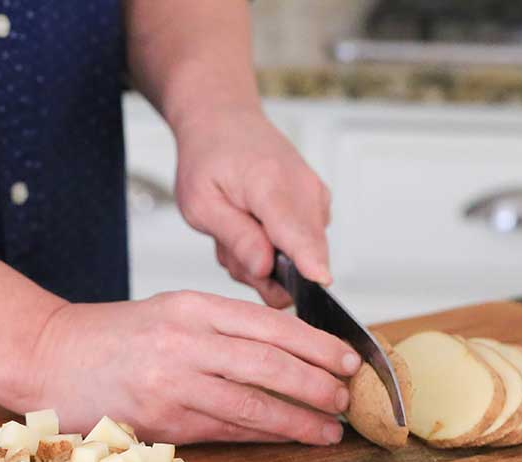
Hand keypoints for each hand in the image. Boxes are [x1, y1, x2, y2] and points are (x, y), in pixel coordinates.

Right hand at [28, 291, 360, 443]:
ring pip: (253, 403)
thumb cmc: (113, 337)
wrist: (48, 355)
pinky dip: (263, 436)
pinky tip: (288, 438)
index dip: (318, 345)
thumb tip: (286, 356)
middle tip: (348, 397)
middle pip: (271, 363)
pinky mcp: (161, 420)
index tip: (348, 359)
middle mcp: (186, 340)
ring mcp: (173, 382)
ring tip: (330, 428)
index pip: (271, 324)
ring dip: (299, 419)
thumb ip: (223, 330)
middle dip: (319, 383)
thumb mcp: (171, 313)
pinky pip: (225, 430)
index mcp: (193, 306)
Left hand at [173, 107, 331, 307]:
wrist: (224, 121)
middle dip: (264, 270)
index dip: (308, 262)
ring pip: (299, 257)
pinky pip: (301, 247)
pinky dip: (275, 247)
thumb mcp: (201, 204)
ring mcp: (316, 197)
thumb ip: (235, 238)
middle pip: (301, 256)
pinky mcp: (319, 206)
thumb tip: (265, 268)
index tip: (321, 281)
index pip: (295, 232)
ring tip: (239, 228)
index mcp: (270, 184)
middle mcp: (304, 189)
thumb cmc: (208, 158)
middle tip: (229, 244)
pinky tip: (255, 226)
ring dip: (265, 258)